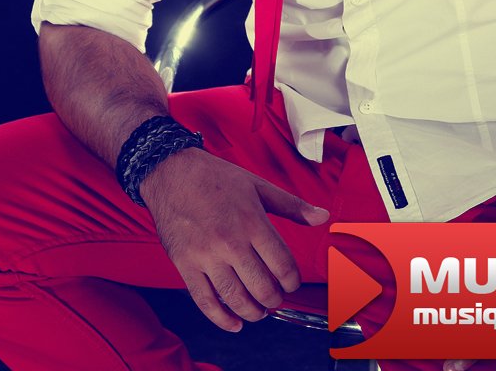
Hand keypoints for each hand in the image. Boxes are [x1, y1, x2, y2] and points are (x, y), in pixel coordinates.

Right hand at [140, 146, 328, 331]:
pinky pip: (205, 301)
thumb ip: (292, 206)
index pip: (282, 264)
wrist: (173, 173)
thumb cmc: (217, 177)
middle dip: (275, 299)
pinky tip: (234, 323)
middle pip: (262, 286)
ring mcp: (206, 256)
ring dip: (253, 312)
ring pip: (236, 298)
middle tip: (277, 298)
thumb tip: (323, 217)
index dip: (292, 280)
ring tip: (260, 311)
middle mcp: (230, 242)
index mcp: (252, 222)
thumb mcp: (258, 186)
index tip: (292, 283)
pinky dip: (221, 318)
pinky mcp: (185, 264)